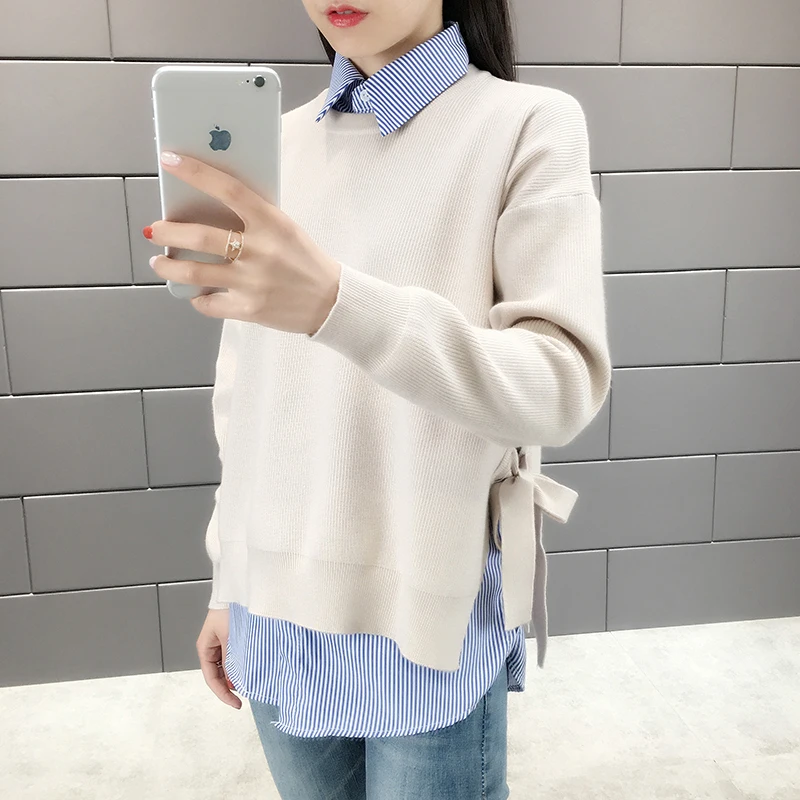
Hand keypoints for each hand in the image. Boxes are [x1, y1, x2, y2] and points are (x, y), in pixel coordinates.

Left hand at [146, 151, 341, 335]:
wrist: (330, 302)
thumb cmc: (304, 260)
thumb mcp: (285, 229)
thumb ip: (253, 218)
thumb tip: (207, 207)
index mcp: (272, 223)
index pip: (228, 190)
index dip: (196, 172)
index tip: (169, 160)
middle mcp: (259, 251)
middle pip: (200, 237)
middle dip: (168, 232)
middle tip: (154, 229)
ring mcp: (253, 282)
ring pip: (195, 274)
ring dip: (169, 267)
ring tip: (159, 262)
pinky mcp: (249, 309)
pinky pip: (209, 304)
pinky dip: (197, 299)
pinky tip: (195, 293)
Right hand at [197, 608, 241, 709]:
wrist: (239, 589)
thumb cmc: (229, 608)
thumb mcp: (230, 637)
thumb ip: (232, 659)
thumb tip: (236, 681)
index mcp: (205, 648)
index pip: (212, 678)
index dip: (223, 694)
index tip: (236, 703)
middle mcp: (212, 647)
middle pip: (219, 674)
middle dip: (231, 686)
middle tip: (246, 696)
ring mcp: (222, 642)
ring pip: (228, 666)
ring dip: (237, 675)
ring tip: (250, 683)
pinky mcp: (233, 637)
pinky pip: (235, 656)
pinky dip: (241, 664)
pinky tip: (251, 668)